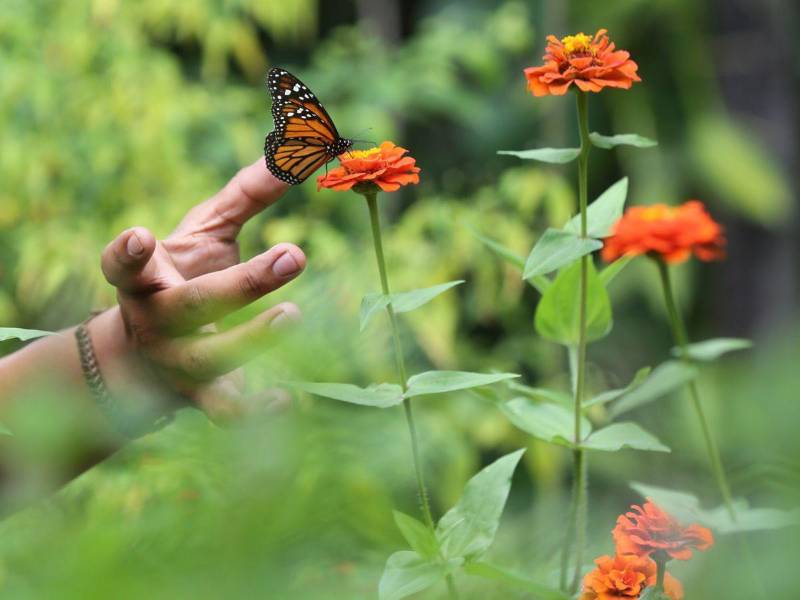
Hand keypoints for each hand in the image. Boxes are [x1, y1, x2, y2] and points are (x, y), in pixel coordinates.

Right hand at [94, 158, 302, 420]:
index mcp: (145, 281)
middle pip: (190, 307)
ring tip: (294, 314)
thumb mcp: (206, 235)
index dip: (127, 255)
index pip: (123, 267)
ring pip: (211, 360)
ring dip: (254, 339)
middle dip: (241, 285)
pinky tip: (287, 398)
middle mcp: (156, 324)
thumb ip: (244, 197)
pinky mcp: (201, 399)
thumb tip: (292, 156)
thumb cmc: (184, 279)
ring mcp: (177, 366)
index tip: (141, 236)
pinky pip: (227, 412)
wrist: (150, 357)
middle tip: (292, 255)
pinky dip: (255, 410)